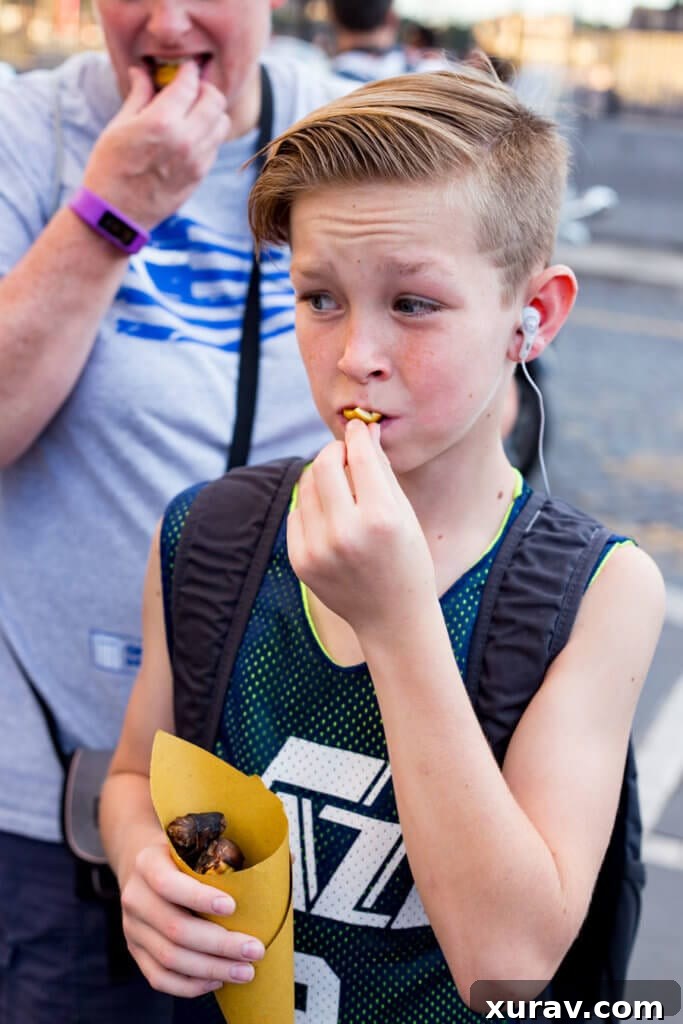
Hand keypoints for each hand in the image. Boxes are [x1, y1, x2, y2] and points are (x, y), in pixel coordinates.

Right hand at [83, 63, 229, 229]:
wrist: (116, 215)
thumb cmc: (110, 168)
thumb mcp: (119, 126)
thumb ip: (138, 96)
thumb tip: (142, 72)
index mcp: (162, 122)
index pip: (189, 84)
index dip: (188, 71)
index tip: (184, 69)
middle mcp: (185, 140)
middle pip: (215, 101)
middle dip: (205, 89)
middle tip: (192, 89)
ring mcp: (196, 161)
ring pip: (221, 123)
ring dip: (211, 112)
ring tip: (194, 113)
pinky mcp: (200, 176)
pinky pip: (215, 146)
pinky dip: (208, 135)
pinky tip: (191, 135)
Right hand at [120, 838, 264, 997]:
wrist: (139, 864)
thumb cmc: (180, 853)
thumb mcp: (194, 840)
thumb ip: (231, 847)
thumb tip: (287, 859)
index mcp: (148, 863)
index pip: (169, 884)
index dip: (200, 897)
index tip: (233, 906)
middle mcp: (135, 897)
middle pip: (175, 929)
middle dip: (220, 944)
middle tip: (255, 950)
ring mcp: (132, 928)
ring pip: (170, 958)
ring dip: (212, 969)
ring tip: (245, 971)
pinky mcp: (135, 951)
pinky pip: (159, 978)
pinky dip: (190, 985)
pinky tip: (217, 980)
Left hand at [287, 419, 436, 638]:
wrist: (392, 617)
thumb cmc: (407, 559)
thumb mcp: (405, 514)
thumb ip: (382, 471)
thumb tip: (364, 431)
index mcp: (381, 518)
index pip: (359, 456)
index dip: (358, 436)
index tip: (358, 428)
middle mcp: (346, 533)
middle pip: (324, 464)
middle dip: (334, 451)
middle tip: (345, 454)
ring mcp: (319, 549)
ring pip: (307, 485)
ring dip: (322, 476)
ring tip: (341, 487)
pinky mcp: (301, 561)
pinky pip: (298, 512)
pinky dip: (313, 506)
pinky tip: (332, 518)